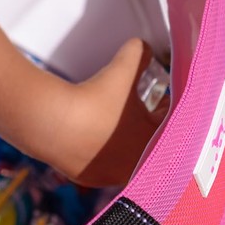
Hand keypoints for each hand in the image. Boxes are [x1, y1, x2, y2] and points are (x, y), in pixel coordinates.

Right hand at [53, 39, 168, 186]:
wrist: (53, 122)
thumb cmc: (94, 100)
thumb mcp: (122, 69)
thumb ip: (139, 53)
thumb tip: (143, 47)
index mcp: (155, 141)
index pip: (171, 121)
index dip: (166, 105)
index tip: (160, 97)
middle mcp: (138, 164)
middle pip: (151, 141)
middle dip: (146, 124)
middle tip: (137, 107)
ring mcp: (114, 175)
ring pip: (127, 156)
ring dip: (125, 140)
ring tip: (114, 121)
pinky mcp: (91, 178)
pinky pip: (104, 164)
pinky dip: (102, 151)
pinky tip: (95, 136)